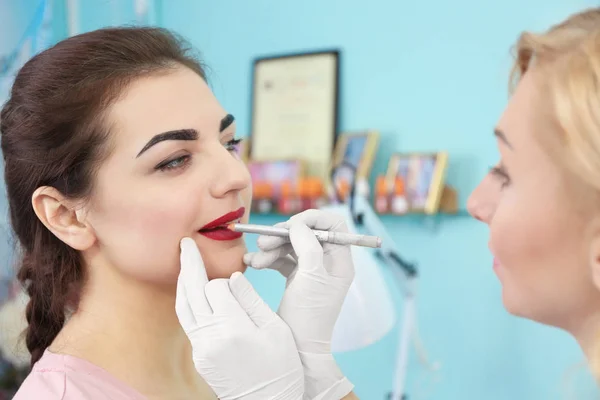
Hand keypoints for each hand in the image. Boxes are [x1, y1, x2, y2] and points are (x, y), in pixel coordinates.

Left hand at [176, 238, 303, 399]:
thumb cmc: (281, 366)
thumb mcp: (275, 330)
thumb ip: (252, 300)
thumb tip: (234, 276)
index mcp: (233, 328)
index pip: (216, 287)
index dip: (225, 278)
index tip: (237, 278)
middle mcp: (211, 338)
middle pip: (191, 292)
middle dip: (188, 264)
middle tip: (185, 243)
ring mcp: (202, 350)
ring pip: (183, 307)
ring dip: (182, 283)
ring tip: (184, 263)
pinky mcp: (200, 358)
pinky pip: (188, 323)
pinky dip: (187, 303)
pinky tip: (192, 293)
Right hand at [243, 210, 354, 399]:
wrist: (297, 349)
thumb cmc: (309, 316)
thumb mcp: (311, 277)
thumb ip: (307, 245)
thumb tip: (298, 224)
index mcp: (340, 261)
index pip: (333, 225)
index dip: (312, 219)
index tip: (291, 224)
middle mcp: (328, 263)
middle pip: (307, 233)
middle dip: (283, 235)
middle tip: (263, 241)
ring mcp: (312, 271)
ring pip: (291, 246)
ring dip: (271, 248)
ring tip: (255, 259)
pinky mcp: (297, 279)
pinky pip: (282, 260)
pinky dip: (267, 259)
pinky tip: (252, 263)